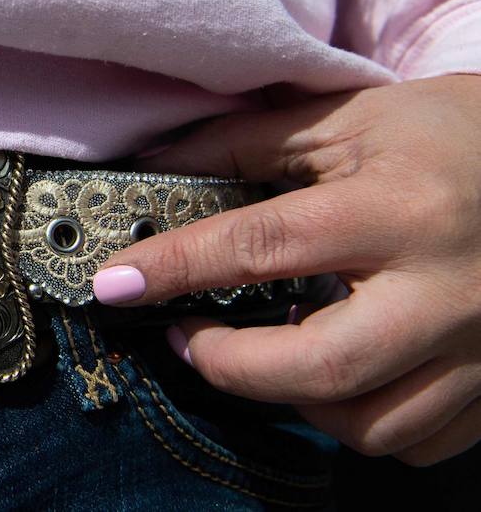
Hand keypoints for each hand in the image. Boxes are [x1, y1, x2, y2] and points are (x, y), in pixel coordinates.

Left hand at [92, 75, 480, 465]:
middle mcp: (444, 289)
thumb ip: (245, 144)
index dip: (178, 266)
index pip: (264, 246)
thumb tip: (154, 166)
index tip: (117, 282)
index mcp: (398, 209)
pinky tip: (337, 377)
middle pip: (317, 366)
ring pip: (368, 423)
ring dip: (291, 399)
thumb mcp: (347, 123)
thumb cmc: (450, 134)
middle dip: (227, 364)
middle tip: (185, 335)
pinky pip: (419, 442)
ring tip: (263, 351)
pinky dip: (361, 421)